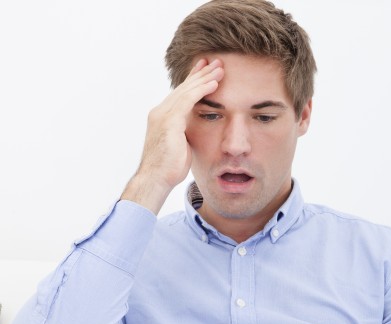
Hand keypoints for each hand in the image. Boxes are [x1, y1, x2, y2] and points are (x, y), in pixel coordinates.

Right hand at [121, 58, 223, 213]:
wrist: (155, 180)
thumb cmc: (167, 169)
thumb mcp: (179, 146)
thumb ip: (185, 133)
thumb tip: (193, 132)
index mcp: (162, 117)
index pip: (180, 95)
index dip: (193, 82)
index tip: (205, 72)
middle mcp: (160, 112)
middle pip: (183, 88)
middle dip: (200, 74)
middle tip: (215, 62)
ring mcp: (163, 115)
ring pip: (186, 90)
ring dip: (204, 78)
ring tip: (220, 68)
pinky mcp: (169, 122)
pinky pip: (188, 100)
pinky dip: (201, 90)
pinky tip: (214, 84)